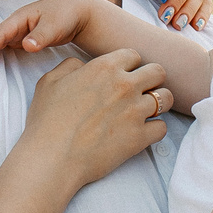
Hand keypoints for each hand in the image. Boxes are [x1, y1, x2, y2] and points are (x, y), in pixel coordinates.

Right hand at [0, 0, 111, 75]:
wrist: (77, 12)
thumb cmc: (66, 16)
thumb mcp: (55, 26)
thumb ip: (41, 36)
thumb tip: (27, 46)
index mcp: (21, 17)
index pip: (1, 32)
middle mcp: (16, 22)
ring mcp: (18, 29)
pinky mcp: (22, 37)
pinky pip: (2, 44)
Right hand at [16, 49, 172, 187]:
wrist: (51, 158)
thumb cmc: (46, 121)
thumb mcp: (49, 81)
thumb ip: (71, 66)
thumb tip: (83, 65)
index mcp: (104, 68)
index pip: (133, 55)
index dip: (129, 65)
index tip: (124, 76)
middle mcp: (125, 85)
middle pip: (158, 72)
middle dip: (151, 79)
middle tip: (141, 91)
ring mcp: (136, 111)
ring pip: (166, 98)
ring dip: (157, 103)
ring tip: (145, 111)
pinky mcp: (140, 137)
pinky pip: (163, 127)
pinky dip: (155, 130)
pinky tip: (142, 132)